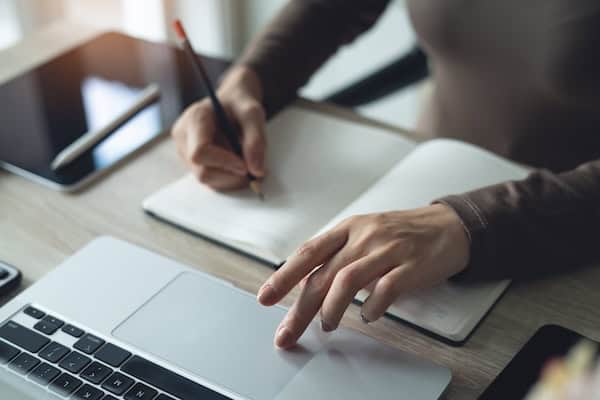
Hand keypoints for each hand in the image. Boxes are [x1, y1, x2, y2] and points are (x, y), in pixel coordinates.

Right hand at [171, 66, 266, 189]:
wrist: (230, 104)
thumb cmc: (240, 105)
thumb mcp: (253, 113)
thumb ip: (256, 140)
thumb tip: (256, 171)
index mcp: (194, 119)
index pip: (200, 152)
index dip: (224, 163)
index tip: (246, 166)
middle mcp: (183, 137)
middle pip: (203, 172)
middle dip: (231, 175)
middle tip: (253, 167)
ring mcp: (184, 152)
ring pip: (208, 180)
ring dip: (232, 178)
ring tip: (245, 161)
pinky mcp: (191, 164)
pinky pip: (210, 181)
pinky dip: (228, 179)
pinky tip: (237, 165)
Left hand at [257, 204, 469, 348]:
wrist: (447, 225)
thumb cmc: (401, 232)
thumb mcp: (363, 232)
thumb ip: (337, 254)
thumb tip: (305, 283)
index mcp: (348, 228)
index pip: (308, 252)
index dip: (284, 276)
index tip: (265, 297)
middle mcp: (363, 237)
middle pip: (322, 275)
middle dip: (300, 308)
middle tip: (287, 332)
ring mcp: (387, 250)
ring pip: (347, 281)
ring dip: (332, 309)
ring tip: (327, 325)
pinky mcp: (410, 266)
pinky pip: (385, 290)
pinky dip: (371, 308)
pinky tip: (368, 316)